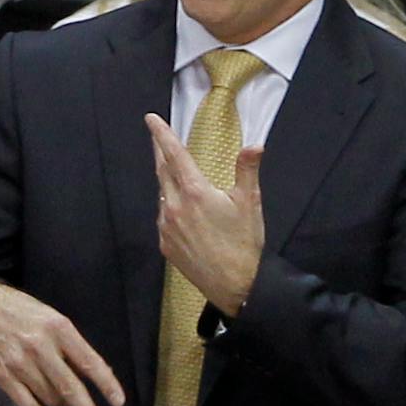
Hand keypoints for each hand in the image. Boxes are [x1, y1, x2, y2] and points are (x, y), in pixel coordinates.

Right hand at [0, 283, 124, 405]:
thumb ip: (74, 348)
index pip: (88, 361)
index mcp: (58, 328)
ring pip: (50, 398)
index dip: (106, 384)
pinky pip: (27, 405)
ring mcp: (19, 363)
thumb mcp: (55, 321)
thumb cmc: (28, 315)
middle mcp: (39, 346)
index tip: (118, 403)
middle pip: (69, 387)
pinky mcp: (2, 376)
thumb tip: (100, 376)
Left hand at [145, 113, 261, 315]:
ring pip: (163, 195)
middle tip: (158, 138)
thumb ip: (247, 170)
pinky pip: (164, 217)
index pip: (174, 154)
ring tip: (177, 176)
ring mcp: (167, 227)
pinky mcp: (165, 244)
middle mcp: (175, 207)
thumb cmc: (244, 244)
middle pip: (162, 171)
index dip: (162, 134)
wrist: (235, 285)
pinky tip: (183, 211)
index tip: (151, 119)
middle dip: (160, 152)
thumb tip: (254, 145)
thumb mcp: (250, 203)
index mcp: (195, 192)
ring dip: (167, 182)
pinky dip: (170, 207)